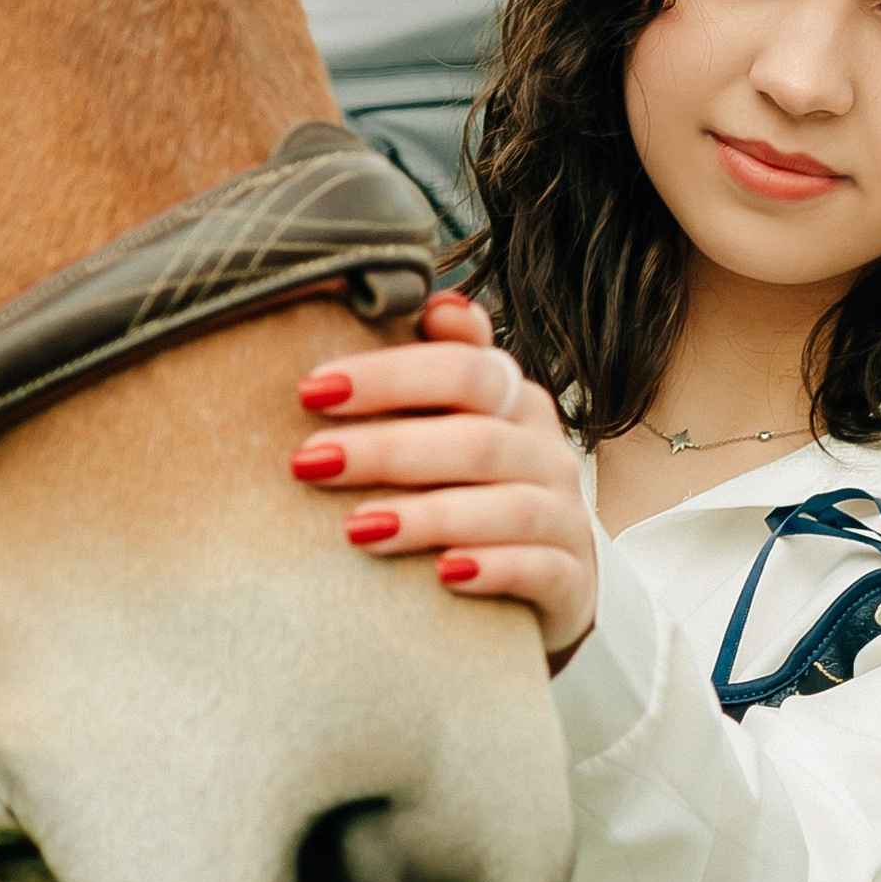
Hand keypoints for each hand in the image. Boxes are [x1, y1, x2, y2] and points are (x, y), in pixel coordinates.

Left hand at [290, 293, 598, 664]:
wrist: (546, 575)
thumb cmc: (473, 487)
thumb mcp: (457, 421)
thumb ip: (440, 366)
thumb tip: (435, 303)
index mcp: (513, 400)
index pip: (463, 369)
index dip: (390, 376)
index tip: (312, 390)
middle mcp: (545, 451)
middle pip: (476, 440)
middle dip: (388, 448)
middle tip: (309, 462)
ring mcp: (564, 515)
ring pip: (508, 508)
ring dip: (430, 516)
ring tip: (356, 529)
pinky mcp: (571, 578)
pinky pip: (540, 569)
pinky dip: (493, 568)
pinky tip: (442, 576)